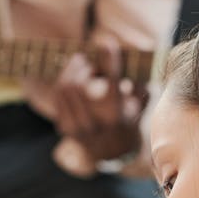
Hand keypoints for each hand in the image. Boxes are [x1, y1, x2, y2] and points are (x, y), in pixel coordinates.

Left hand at [52, 37, 147, 162]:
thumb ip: (139, 81)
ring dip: (72, 71)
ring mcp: (77, 128)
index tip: (107, 43)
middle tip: (90, 62)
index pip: (113, 83)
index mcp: (118, 118)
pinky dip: (64, 81)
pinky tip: (73, 76)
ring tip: (82, 66)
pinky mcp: (64, 129)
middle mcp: (96, 125)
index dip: (110, 60)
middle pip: (79, 84)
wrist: (114, 153)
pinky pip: (57, 97)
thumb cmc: (131, 120)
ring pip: (64, 88)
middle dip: (84, 67)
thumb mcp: (141, 103)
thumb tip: (137, 53)